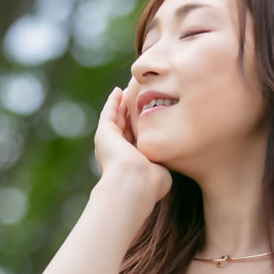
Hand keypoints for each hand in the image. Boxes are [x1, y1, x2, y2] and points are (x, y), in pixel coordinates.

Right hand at [93, 81, 171, 204]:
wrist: (134, 182)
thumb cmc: (151, 182)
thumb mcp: (161, 170)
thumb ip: (163, 161)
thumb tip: (170, 155)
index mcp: (132, 162)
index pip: (137, 140)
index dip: (143, 128)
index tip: (151, 115)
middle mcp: (119, 152)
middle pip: (124, 127)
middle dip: (129, 113)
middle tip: (136, 98)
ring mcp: (110, 143)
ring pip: (115, 119)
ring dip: (120, 104)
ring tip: (125, 91)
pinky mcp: (104, 133)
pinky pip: (108, 114)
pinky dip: (112, 102)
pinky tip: (117, 92)